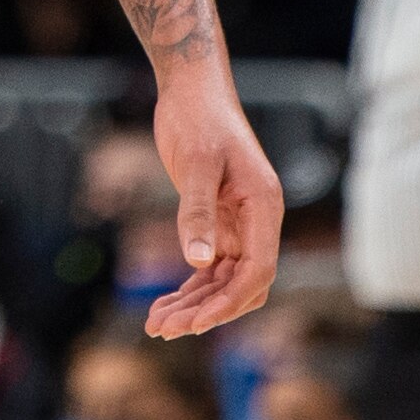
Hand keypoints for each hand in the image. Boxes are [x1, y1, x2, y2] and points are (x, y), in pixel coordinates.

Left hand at [142, 70, 280, 336]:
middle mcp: (257, 221)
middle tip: (163, 329)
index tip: (194, 322)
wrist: (192, 89)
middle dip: (206, 311)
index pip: (258, 271)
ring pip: (222, 281)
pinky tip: (162, 304)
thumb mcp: (196, 163)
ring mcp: (239, 224)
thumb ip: (197, 212)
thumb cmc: (199, 117)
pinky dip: (189, 288)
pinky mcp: (217, 222)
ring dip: (193, 305)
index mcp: (264, 207)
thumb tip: (199, 262)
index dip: (228, 301)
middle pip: (241, 285)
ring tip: (155, 325)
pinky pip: (209, 268)